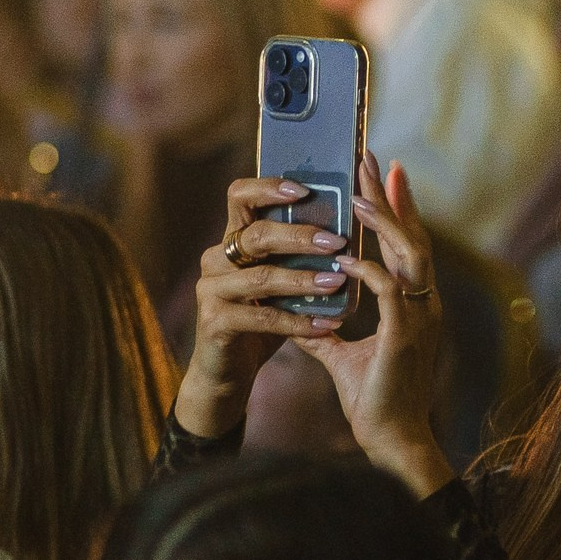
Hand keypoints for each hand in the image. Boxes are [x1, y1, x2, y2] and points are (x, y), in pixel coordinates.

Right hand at [171, 177, 352, 440]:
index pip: (239, 195)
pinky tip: (325, 323)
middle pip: (256, 234)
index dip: (268, 187)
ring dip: (303, 279)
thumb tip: (349, 228)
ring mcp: (211, 289)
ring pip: (261, 276)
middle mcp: (217, 258)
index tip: (303, 189)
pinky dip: (297, 320)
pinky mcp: (214, 322)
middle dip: (299, 236)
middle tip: (336, 242)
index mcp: (233, 238)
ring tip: (337, 283)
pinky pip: (261, 317)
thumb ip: (300, 256)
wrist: (230, 372)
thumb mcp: (281, 282)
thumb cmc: (264, 318)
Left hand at [294, 153, 452, 498]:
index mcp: (413, 305)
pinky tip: (344, 257)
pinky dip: (368, 271)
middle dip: (393, 196)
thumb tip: (297, 315)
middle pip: (415, 237)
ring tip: (357, 194)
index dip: (399, 207)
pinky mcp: (404, 337)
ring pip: (410, 255)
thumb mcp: (342, 356)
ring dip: (383, 222)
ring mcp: (419, 319)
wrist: (390, 440)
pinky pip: (390, 291)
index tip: (385, 172)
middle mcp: (423, 305)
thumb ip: (323, 331)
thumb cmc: (373, 401)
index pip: (410, 244)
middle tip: (371, 159)